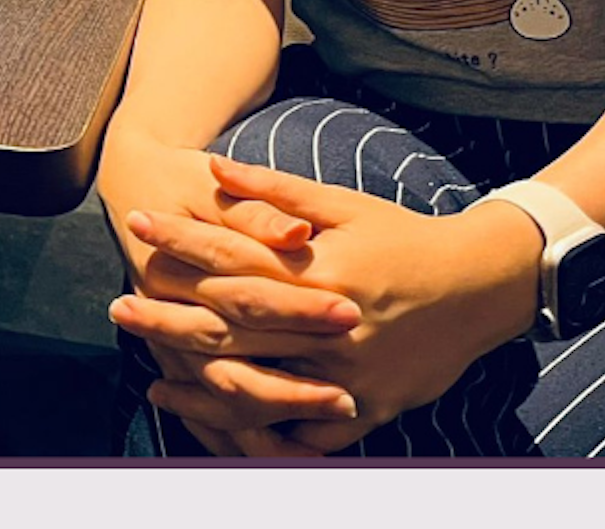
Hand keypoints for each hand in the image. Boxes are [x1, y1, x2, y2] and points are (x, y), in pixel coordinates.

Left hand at [125, 156, 542, 454]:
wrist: (485, 285)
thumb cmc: (408, 238)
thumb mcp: (347, 204)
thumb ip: (278, 192)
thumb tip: (214, 167)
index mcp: (322, 270)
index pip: (235, 256)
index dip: (182, 241)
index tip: (139, 225)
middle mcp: (328, 325)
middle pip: (233, 328)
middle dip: (169, 318)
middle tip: (118, 310)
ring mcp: (346, 373)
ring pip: (259, 388)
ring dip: (199, 387)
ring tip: (154, 383)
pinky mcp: (367, 408)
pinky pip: (306, 433)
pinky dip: (264, 437)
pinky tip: (224, 431)